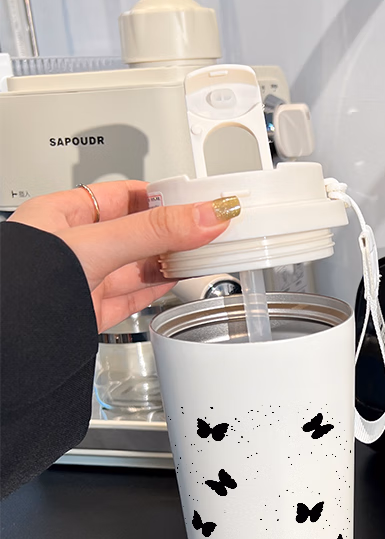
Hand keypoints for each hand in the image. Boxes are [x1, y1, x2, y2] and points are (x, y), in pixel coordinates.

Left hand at [8, 181, 239, 331]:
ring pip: (141, 264)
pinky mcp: (95, 311)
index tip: (197, 198)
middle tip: (210, 226)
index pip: (124, 196)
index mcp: (62, 216)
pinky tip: (182, 277)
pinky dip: (164, 286)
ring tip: (206, 250)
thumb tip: (204, 216)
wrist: (11, 343)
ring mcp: (86, 280)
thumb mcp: (97, 246)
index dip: (162, 196)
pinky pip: (138, 293)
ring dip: (174, 259)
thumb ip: (154, 231)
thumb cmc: (22, 287)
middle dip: (174, 230)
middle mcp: (74, 247)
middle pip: (138, 231)